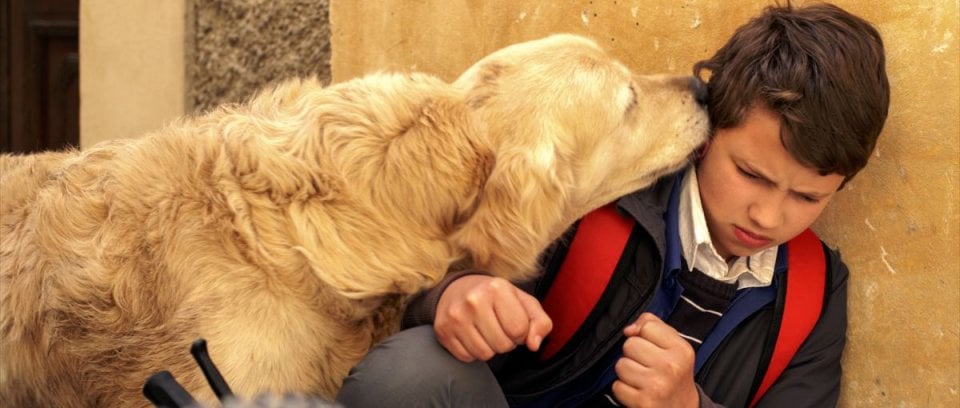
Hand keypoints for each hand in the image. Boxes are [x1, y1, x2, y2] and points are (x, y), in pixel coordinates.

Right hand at [434, 275, 552, 361]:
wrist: (458, 289)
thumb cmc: (497, 298)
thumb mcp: (524, 302)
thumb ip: (540, 322)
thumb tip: (534, 345)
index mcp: (496, 288)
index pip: (519, 330)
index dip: (521, 333)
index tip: (513, 323)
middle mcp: (473, 300)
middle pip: (502, 345)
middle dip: (506, 341)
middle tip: (498, 326)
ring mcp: (455, 316)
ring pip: (484, 354)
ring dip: (490, 348)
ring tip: (486, 331)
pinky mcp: (443, 331)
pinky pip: (467, 357)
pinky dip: (473, 351)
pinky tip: (472, 335)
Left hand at [612, 313, 698, 407]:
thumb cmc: (674, 375)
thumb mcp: (674, 347)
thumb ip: (654, 326)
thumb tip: (629, 329)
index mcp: (681, 350)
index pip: (647, 326)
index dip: (645, 336)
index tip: (653, 348)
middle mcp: (670, 367)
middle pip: (630, 344)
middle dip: (634, 355)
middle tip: (647, 366)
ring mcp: (656, 385)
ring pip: (621, 364)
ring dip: (627, 373)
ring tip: (642, 379)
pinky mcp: (643, 402)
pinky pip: (617, 386)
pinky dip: (624, 390)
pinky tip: (638, 392)